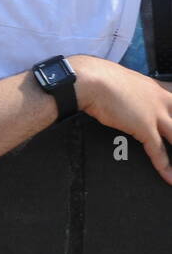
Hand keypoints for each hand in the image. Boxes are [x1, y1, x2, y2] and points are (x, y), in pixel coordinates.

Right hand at [72, 55, 171, 184]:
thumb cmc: (99, 77)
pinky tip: (170, 177)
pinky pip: (159, 151)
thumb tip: (125, 97)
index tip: (171, 120)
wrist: (89, 80)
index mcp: (156, 88)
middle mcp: (162, 100)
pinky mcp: (145, 128)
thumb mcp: (123, 80)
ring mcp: (155, 114)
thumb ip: (132, 91)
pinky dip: (165, 167)